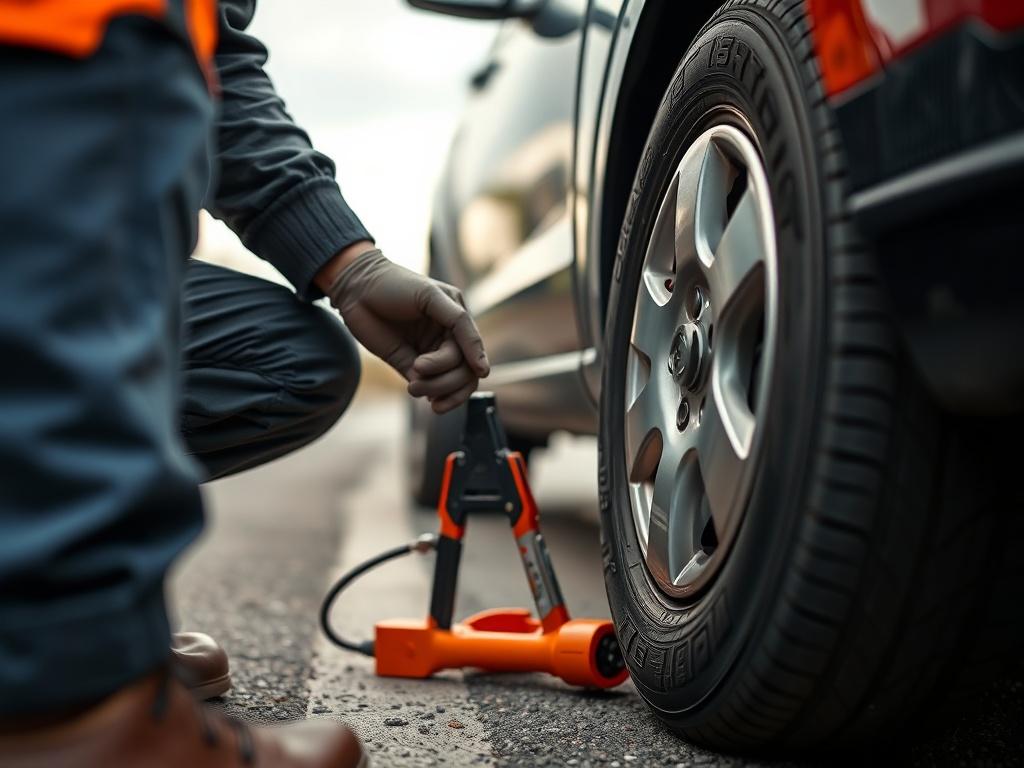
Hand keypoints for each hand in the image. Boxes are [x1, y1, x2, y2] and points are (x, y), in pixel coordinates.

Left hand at [321, 245, 488, 412]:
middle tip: (419, 371)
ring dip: (436, 388)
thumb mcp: (431, 297)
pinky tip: (414, 388)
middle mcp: (446, 338)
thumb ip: (459, 323)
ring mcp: (428, 352)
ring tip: (413, 387)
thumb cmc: (395, 285)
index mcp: (456, 319)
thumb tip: (480, 363)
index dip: (475, 364)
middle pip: (463, 372)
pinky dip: (426, 391)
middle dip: (447, 379)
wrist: (356, 287)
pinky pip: (427, 386)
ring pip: (448, 382)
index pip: (474, 350)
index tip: (478, 374)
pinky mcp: (409, 364)